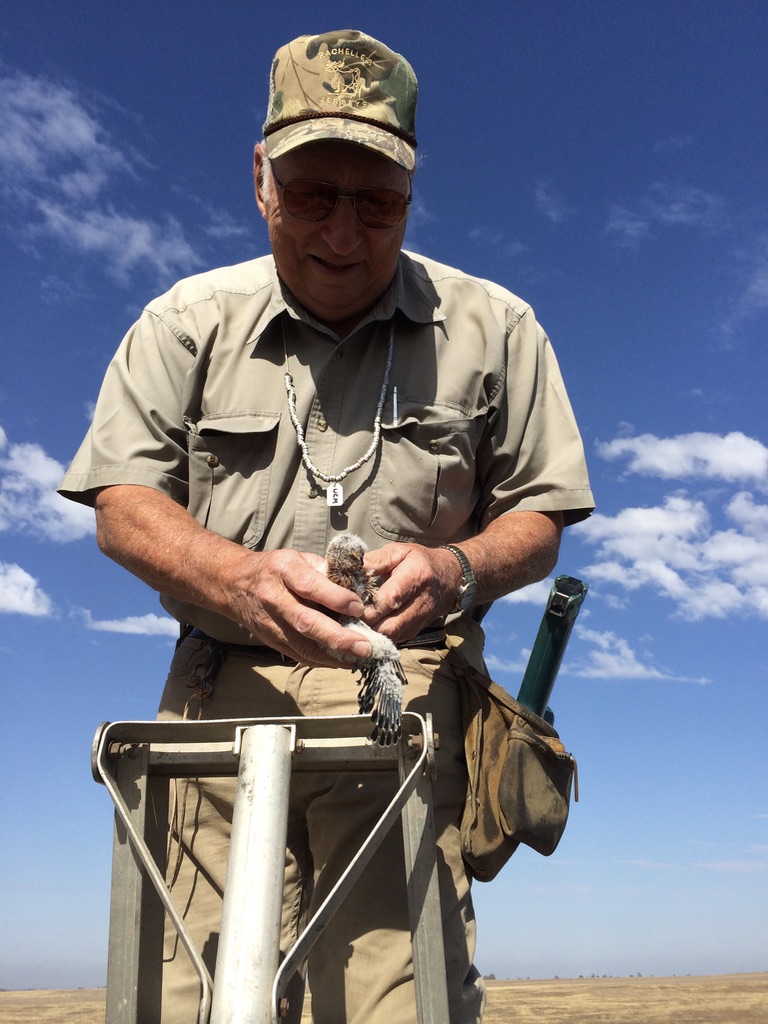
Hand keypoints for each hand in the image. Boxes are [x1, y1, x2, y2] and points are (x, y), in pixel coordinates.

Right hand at [227, 548, 373, 666]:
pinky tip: (342, 661)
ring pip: (302, 645)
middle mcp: (274, 598)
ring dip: (333, 656)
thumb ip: (325, 570)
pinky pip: (299, 655)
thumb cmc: (276, 568)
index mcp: (283, 570)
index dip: (335, 598)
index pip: (310, 586)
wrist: (235, 584)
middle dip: (338, 637)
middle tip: (365, 647)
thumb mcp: (298, 557)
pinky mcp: (271, 641)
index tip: (358, 607)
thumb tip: (357, 585)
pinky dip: (322, 661)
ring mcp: (270, 623)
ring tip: (359, 659)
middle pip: (306, 622)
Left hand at [359, 543, 459, 641]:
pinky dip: (379, 638)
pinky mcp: (416, 631)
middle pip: (391, 625)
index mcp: (416, 576)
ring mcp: (420, 620)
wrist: (450, 577)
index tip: (350, 609)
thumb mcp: (399, 552)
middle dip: (366, 626)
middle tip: (346, 620)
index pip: (392, 598)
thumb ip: (375, 561)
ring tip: (352, 627)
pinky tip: (365, 630)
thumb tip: (351, 569)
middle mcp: (421, 602)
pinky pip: (395, 640)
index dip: (370, 607)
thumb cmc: (419, 561)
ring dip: (371, 635)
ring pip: (392, 637)